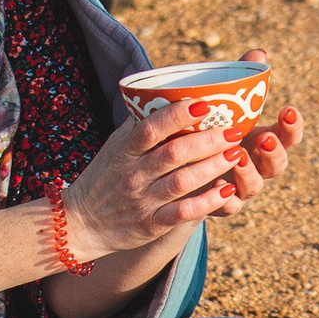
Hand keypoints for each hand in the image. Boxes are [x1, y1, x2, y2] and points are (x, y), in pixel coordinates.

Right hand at [60, 94, 245, 262]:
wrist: (82, 223)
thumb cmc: (106, 177)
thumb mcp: (115, 147)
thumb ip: (140, 124)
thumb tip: (166, 92)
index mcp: (125, 150)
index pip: (151, 128)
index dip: (177, 115)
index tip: (205, 104)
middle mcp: (134, 174)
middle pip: (174, 153)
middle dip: (208, 140)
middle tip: (234, 130)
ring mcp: (143, 200)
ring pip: (183, 182)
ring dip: (213, 167)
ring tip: (236, 154)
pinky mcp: (151, 224)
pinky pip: (182, 213)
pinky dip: (206, 202)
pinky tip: (227, 191)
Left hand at [211, 50, 304, 217]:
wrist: (179, 167)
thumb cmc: (208, 128)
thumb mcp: (221, 104)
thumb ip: (240, 81)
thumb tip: (259, 52)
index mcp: (262, 138)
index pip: (288, 134)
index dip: (292, 126)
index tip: (288, 109)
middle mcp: (256, 165)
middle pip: (278, 164)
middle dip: (275, 151)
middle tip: (264, 137)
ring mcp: (241, 187)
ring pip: (255, 186)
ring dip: (249, 172)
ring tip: (237, 156)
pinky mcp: (220, 204)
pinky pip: (228, 206)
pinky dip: (225, 198)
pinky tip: (218, 186)